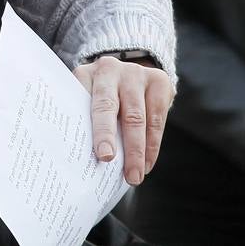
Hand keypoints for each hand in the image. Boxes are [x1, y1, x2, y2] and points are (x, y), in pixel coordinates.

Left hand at [74, 55, 172, 185]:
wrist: (127, 73)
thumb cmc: (100, 97)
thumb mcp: (86, 99)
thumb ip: (85, 121)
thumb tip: (88, 160)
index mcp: (86, 74)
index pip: (88, 103)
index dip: (99, 130)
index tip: (104, 155)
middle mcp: (110, 69)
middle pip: (111, 108)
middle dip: (117, 141)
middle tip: (122, 169)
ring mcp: (135, 73)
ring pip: (138, 117)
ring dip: (137, 151)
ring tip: (135, 176)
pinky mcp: (159, 80)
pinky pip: (157, 119)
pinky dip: (152, 145)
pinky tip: (147, 163)